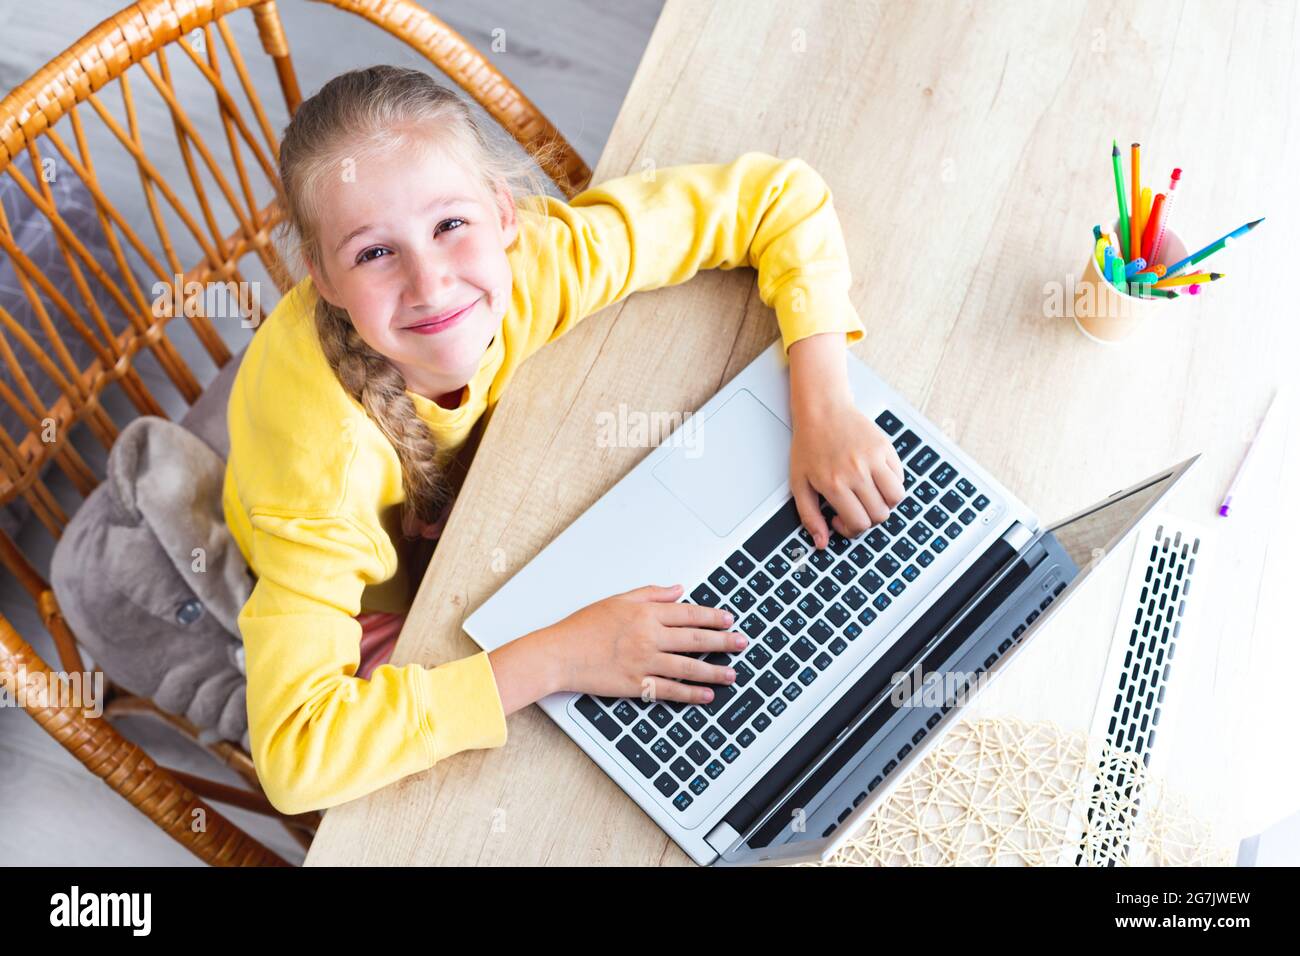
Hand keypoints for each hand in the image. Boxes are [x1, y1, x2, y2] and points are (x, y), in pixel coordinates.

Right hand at [537, 584, 744, 704]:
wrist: (559, 653)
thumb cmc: (582, 627)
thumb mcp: (617, 600)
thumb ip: (651, 593)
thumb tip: (678, 590)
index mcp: (645, 613)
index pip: (689, 613)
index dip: (713, 616)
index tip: (729, 619)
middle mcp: (648, 637)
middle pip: (696, 638)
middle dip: (723, 641)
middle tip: (742, 644)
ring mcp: (644, 662)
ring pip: (689, 666)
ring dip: (714, 671)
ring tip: (732, 674)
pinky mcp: (636, 684)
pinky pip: (670, 690)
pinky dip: (691, 694)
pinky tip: (706, 695)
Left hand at [790, 395, 905, 547]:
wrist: (821, 411)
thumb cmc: (809, 446)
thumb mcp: (799, 483)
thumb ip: (809, 516)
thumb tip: (821, 542)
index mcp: (834, 484)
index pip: (859, 523)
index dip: (852, 530)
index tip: (842, 520)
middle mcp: (856, 472)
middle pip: (880, 514)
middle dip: (868, 518)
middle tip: (855, 508)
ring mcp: (873, 459)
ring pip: (895, 498)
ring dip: (885, 503)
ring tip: (869, 495)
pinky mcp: (885, 448)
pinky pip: (900, 477)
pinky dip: (892, 484)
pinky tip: (875, 479)